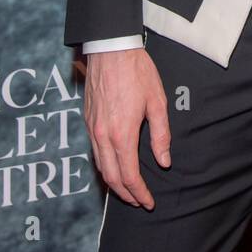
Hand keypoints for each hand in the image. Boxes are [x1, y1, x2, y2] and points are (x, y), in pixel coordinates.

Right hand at [83, 48, 171, 208]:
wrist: (110, 49)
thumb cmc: (137, 72)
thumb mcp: (157, 102)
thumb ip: (161, 135)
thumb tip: (164, 161)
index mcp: (122, 134)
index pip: (130, 176)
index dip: (139, 193)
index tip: (148, 202)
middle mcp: (103, 136)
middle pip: (111, 177)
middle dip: (125, 194)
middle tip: (139, 202)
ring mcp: (92, 128)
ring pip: (100, 166)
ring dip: (113, 182)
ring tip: (128, 189)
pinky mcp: (88, 120)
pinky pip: (94, 151)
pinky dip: (104, 166)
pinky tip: (114, 165)